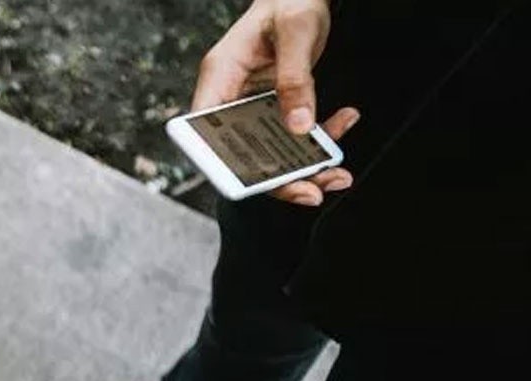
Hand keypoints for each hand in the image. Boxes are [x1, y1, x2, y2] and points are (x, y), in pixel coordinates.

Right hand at [193, 0, 358, 205]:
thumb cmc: (289, 2)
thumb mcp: (296, 33)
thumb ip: (295, 78)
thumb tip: (297, 126)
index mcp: (220, 78)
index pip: (207, 134)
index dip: (221, 166)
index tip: (252, 184)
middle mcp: (231, 98)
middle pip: (242, 154)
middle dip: (278, 179)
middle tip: (312, 190)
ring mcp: (253, 106)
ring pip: (271, 152)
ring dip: (306, 167)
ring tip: (338, 172)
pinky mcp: (275, 108)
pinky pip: (293, 136)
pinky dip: (321, 139)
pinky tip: (344, 122)